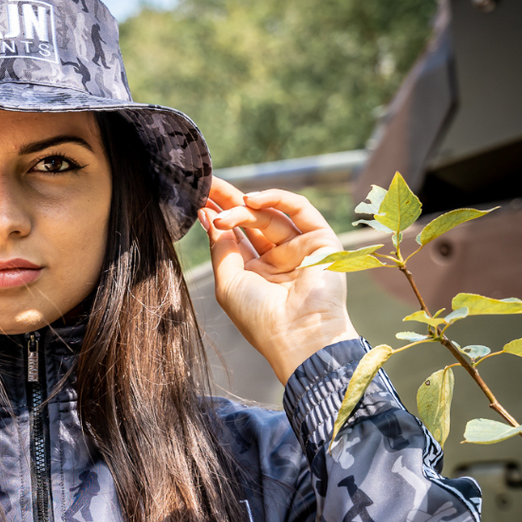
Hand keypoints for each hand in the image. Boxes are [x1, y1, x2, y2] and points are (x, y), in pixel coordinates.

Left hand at [200, 177, 358, 383]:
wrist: (297, 335)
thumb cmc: (260, 318)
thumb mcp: (228, 282)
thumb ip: (221, 248)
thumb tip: (208, 217)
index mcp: (256, 272)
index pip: (236, 236)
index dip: (218, 216)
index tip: (199, 200)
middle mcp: (278, 259)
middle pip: (252, 220)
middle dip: (228, 201)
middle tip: (207, 186)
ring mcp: (300, 249)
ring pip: (270, 216)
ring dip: (243, 208)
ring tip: (222, 210)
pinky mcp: (322, 240)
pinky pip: (300, 209)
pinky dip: (276, 199)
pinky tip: (250, 199)